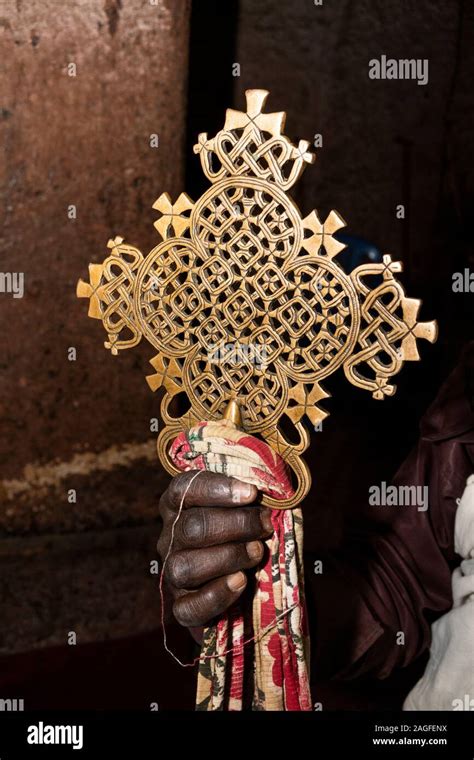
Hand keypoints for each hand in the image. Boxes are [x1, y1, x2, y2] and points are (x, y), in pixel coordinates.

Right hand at [157, 471, 272, 631]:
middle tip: (264, 526)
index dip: (215, 489)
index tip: (252, 493)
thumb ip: (251, 501)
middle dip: (236, 524)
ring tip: (256, 552)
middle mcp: (170, 538)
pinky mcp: (181, 607)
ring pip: (185, 566)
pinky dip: (216, 594)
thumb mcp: (246, 512)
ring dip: (228, 557)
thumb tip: (274, 492)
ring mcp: (172, 573)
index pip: (183, 490)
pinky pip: (188, 606)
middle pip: (191, 527)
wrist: (249, 589)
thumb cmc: (247, 536)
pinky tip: (241, 582)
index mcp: (180, 507)